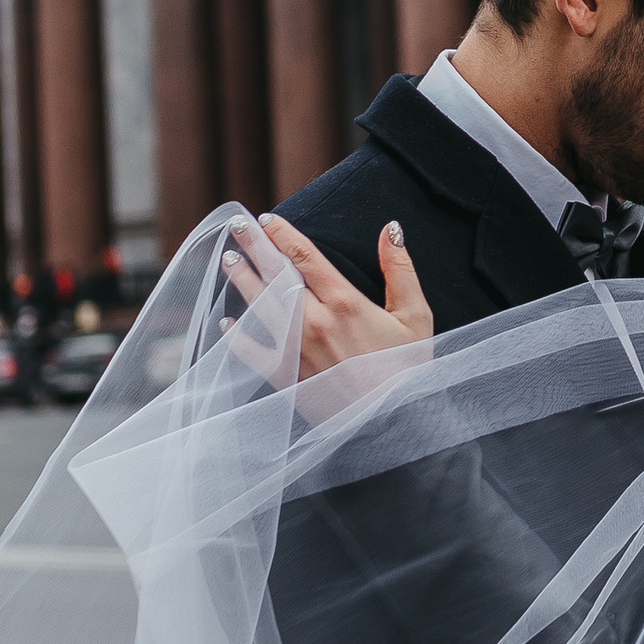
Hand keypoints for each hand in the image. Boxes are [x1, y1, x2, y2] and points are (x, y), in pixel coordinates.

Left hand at [225, 212, 434, 376]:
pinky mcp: (288, 380)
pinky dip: (238, 338)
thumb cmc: (408, 370)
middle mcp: (315, 323)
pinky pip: (254, 354)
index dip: (283, 235)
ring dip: (242, 281)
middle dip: (254, 248)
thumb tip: (390, 229)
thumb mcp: (416, 317)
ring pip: (260, 308)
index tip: (267, 219)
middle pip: (276, 276)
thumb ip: (401, 271)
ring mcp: (297, 352)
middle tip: (236, 226)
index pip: (305, 258)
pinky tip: (227, 323)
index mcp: (346, 304)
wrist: (393, 425)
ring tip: (228, 259)